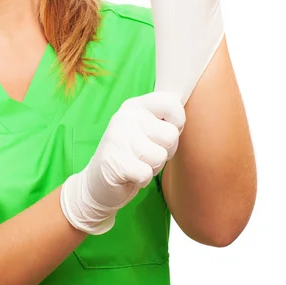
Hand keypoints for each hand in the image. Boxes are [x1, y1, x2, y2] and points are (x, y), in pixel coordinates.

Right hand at [60, 91, 185, 234]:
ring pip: (160, 156)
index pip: (171, 102)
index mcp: (136, 105)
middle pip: (170, 135)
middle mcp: (125, 116)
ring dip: (153, 166)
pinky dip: (142, 179)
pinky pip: (147, 174)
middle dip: (165, 151)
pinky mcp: (115, 162)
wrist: (98, 181)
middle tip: (146, 153)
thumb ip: (164, 118)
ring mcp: (118, 138)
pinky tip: (130, 174)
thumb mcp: (146, 128)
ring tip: (137, 162)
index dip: (178, 122)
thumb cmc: (132, 153)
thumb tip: (187, 106)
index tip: (165, 131)